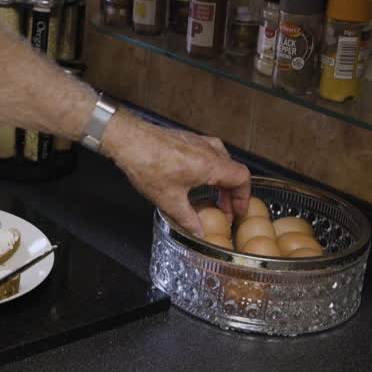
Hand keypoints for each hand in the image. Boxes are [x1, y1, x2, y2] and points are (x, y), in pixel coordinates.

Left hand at [99, 110, 250, 236]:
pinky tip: (198, 180)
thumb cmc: (146, 163)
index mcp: (211, 164)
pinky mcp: (188, 139)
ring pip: (222, 161)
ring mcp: (199, 141)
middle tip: (226, 210)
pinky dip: (211, 169)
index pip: (242, 179)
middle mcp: (209, 150)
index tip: (239, 211)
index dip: (243, 198)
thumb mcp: (169, 200)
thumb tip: (200, 232)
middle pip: (233, 171)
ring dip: (221, 180)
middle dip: (232, 193)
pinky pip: (209, 154)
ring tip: (214, 196)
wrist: (128, 140)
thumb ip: (188, 219)